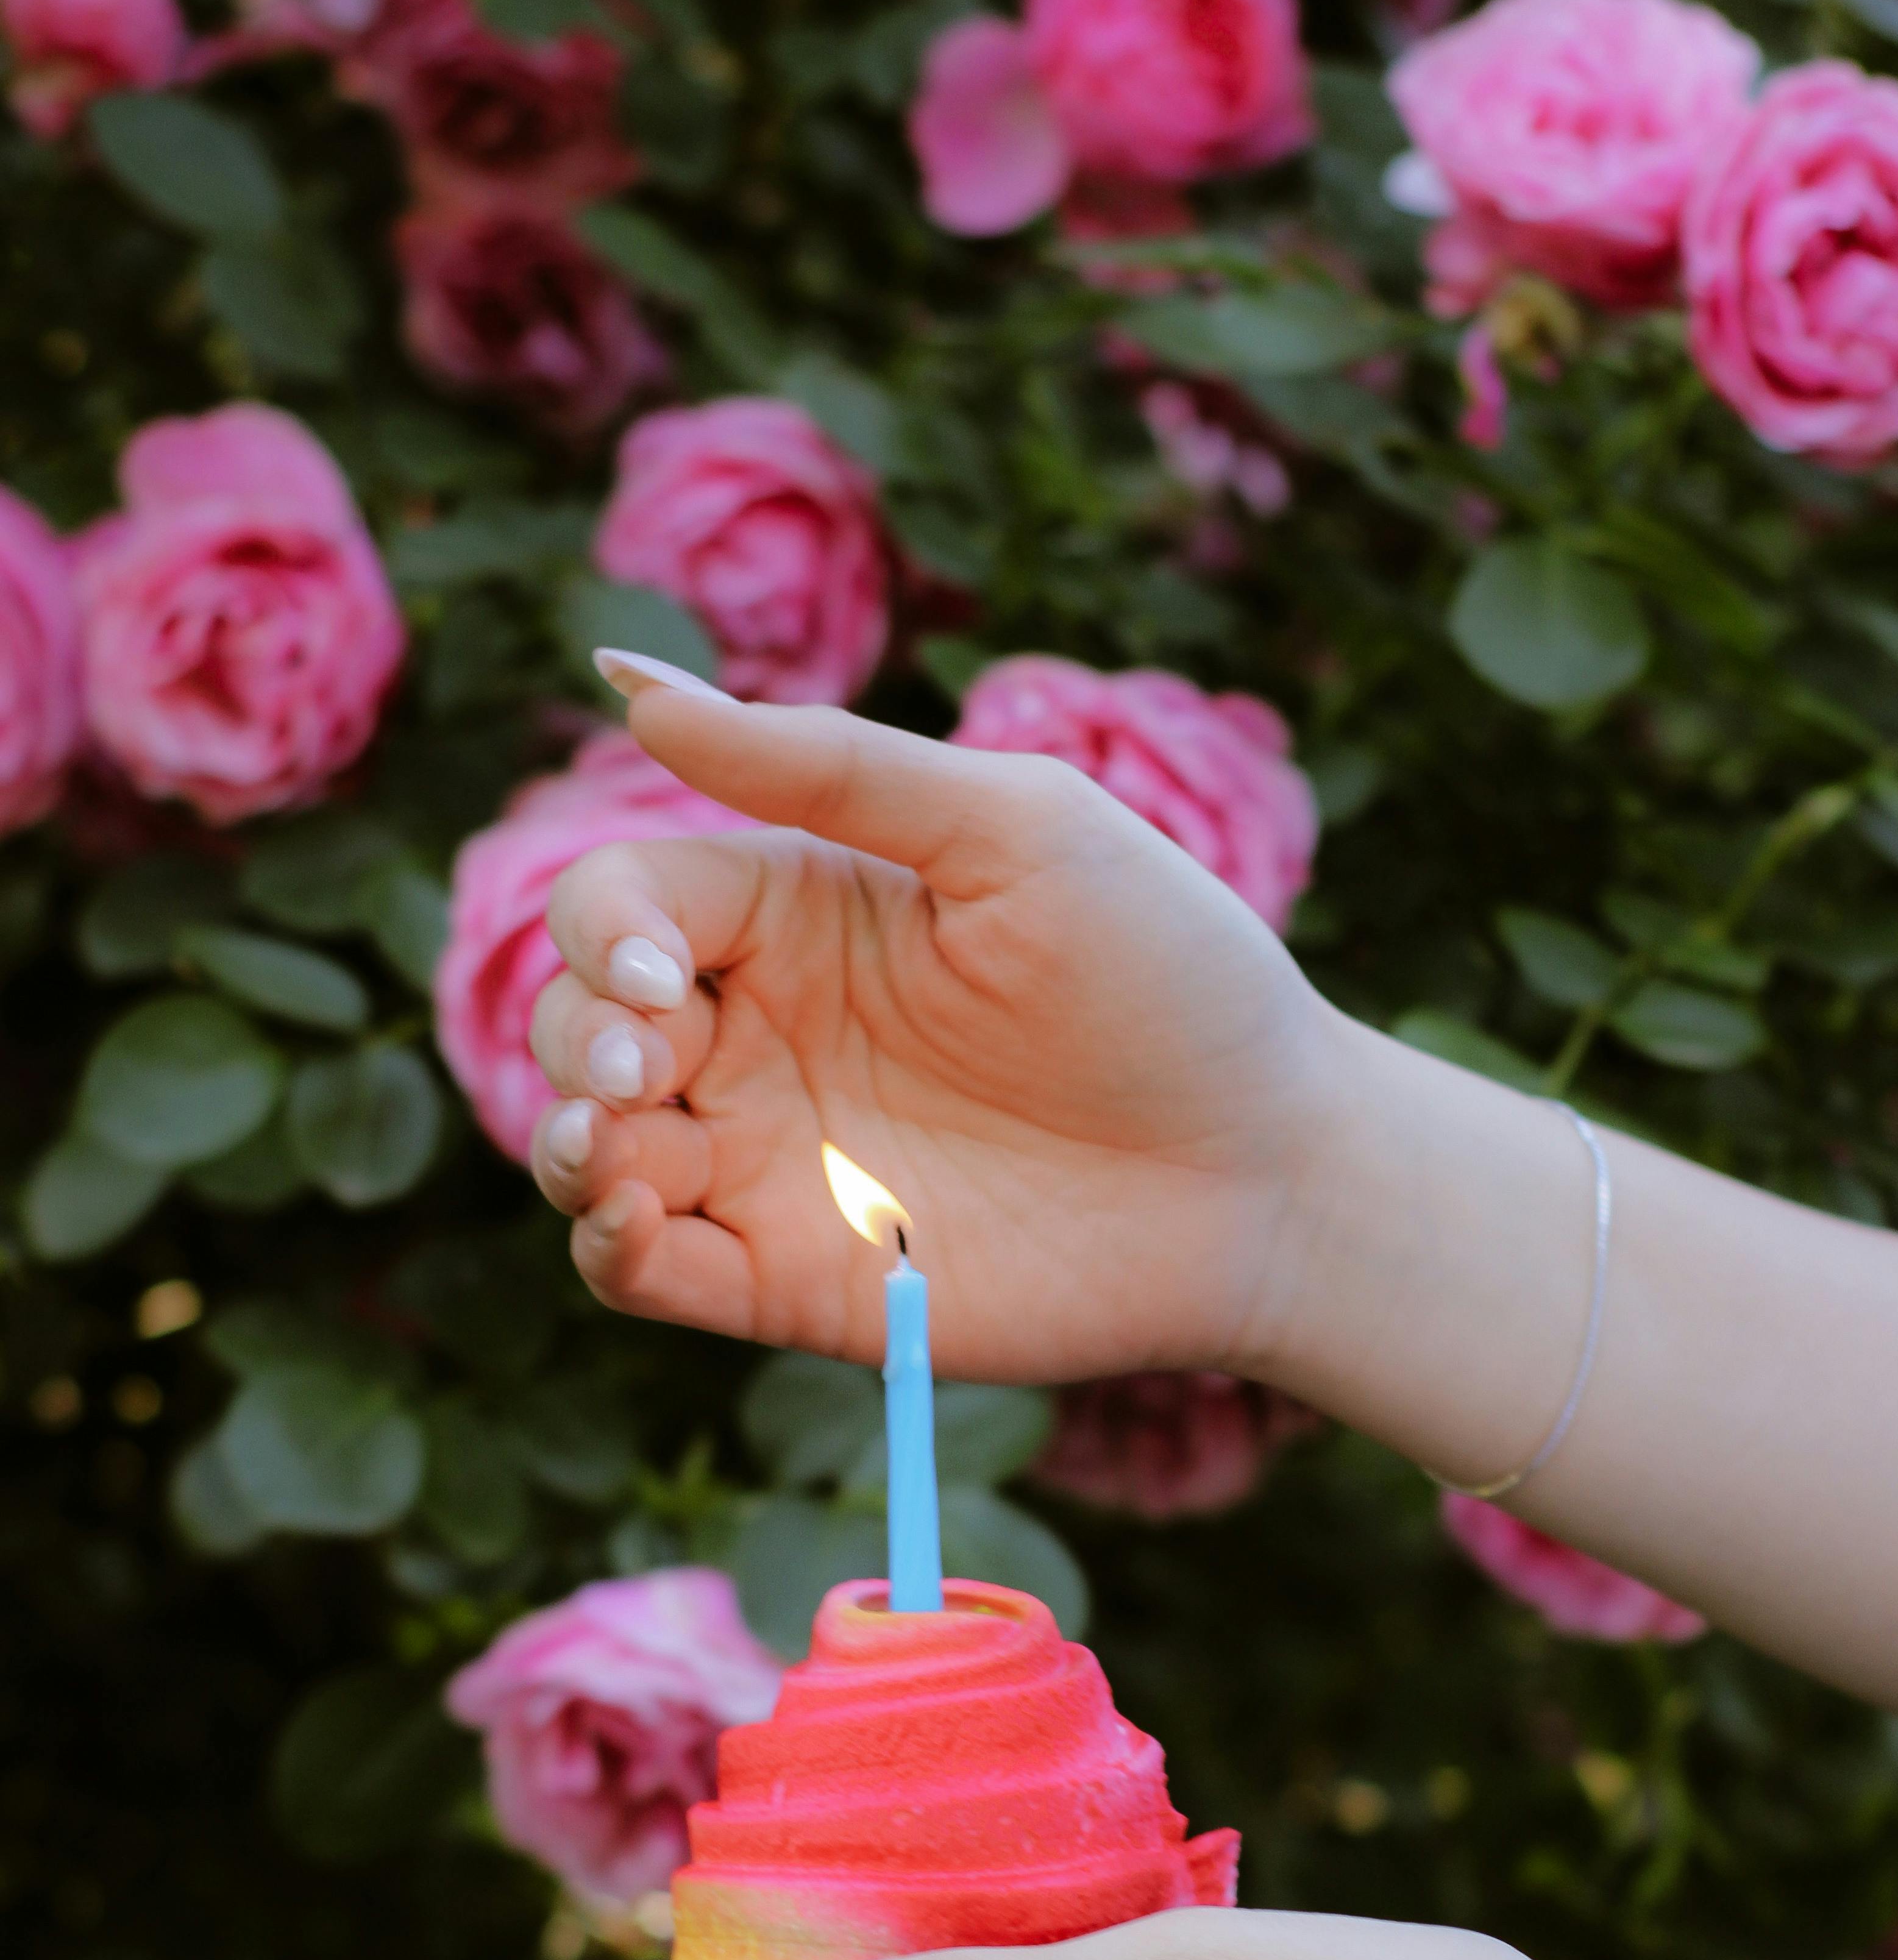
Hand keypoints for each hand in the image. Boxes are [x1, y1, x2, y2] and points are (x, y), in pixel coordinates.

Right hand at [524, 685, 1340, 1379]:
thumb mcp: (1011, 827)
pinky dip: (605, 1248)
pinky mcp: (794, 1280)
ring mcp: (774, 1163)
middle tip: (648, 1063)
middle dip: (578, 1034)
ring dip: (563, 1143)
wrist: (1272, 1171)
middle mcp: (764, 1035)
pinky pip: (643, 1272)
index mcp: (798, 913)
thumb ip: (820, 763)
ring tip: (614, 1140)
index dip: (602, 925)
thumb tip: (620, 678)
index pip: (621, 896)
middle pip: (580, 1020)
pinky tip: (631, 1221)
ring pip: (588, 1151)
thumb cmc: (1170, 977)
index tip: (663, 967)